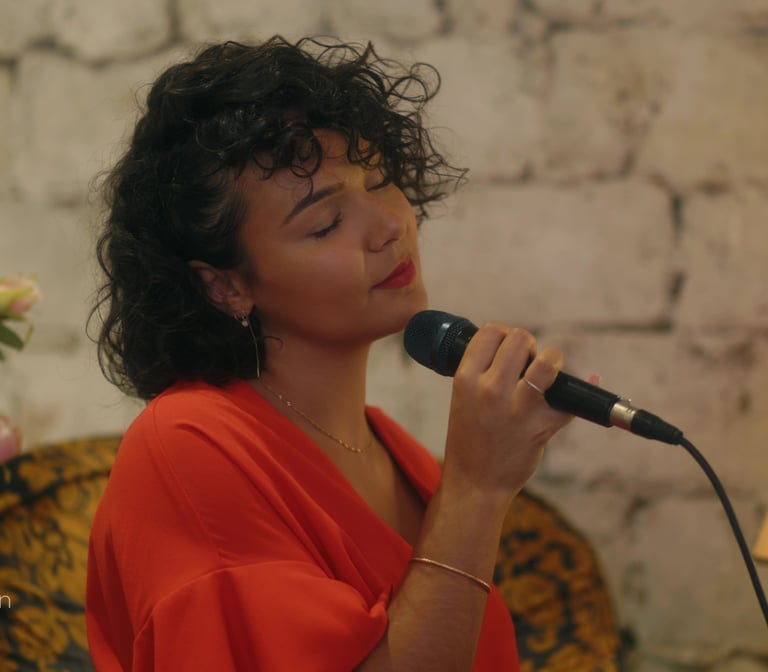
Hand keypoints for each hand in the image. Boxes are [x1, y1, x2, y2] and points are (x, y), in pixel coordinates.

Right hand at [441, 323, 571, 502]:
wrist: (474, 482)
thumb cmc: (469, 437)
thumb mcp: (462, 398)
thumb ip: (482, 372)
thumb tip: (514, 345)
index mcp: (465, 379)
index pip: (490, 332)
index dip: (503, 333)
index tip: (507, 345)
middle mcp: (490, 390)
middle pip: (520, 339)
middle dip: (528, 344)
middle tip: (527, 360)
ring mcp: (517, 409)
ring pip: (547, 362)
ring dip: (552, 359)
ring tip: (548, 368)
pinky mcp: (541, 427)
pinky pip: (572, 400)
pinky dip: (586, 386)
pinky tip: (589, 379)